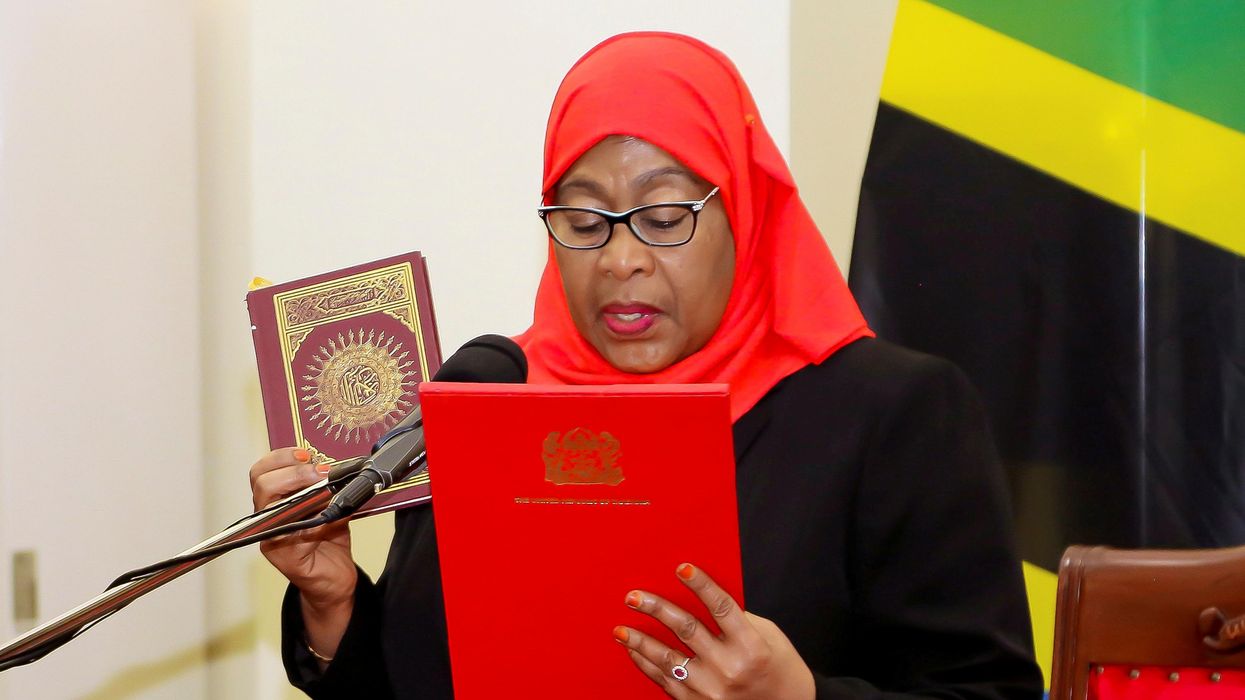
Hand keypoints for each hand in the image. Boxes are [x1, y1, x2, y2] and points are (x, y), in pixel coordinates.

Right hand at [250, 447, 356, 659]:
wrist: (334, 577)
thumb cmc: (328, 539)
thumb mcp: (331, 504)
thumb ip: (328, 487)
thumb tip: (338, 468)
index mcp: (274, 499)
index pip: (263, 470)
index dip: (282, 457)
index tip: (306, 454)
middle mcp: (266, 516)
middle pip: (261, 482)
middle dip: (293, 472)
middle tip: (320, 472)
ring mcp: (269, 535)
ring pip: (269, 504)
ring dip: (299, 491)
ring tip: (325, 489)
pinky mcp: (279, 553)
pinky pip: (288, 530)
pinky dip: (310, 518)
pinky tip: (326, 515)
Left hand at [613, 564, 814, 699]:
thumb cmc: (778, 666)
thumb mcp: (767, 636)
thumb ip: (736, 618)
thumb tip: (698, 596)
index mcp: (752, 646)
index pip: (722, 607)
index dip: (701, 585)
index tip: (682, 567)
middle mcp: (730, 668)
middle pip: (687, 629)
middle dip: (657, 609)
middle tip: (635, 596)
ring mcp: (711, 690)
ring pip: (667, 658)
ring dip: (640, 641)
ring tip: (620, 628)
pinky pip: (665, 680)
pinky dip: (646, 664)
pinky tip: (634, 650)